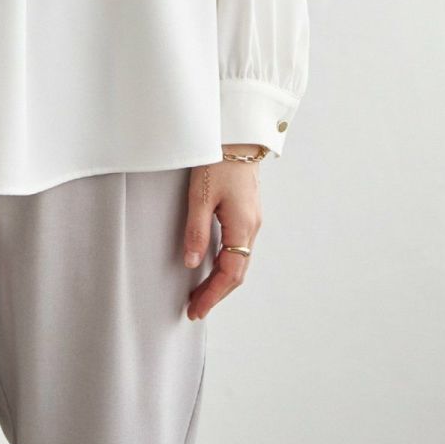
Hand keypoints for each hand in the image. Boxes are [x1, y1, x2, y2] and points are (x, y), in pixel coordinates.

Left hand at [181, 150, 263, 320]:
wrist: (237, 134)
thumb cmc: (220, 159)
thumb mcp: (201, 195)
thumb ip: (196, 231)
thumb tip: (192, 262)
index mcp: (243, 226)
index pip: (230, 274)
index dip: (213, 295)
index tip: (196, 309)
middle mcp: (252, 227)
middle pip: (237, 272)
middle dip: (216, 293)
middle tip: (195, 307)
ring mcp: (252, 219)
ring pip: (240, 260)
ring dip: (221, 280)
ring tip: (201, 291)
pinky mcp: (247, 211)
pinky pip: (240, 247)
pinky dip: (226, 263)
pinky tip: (213, 264)